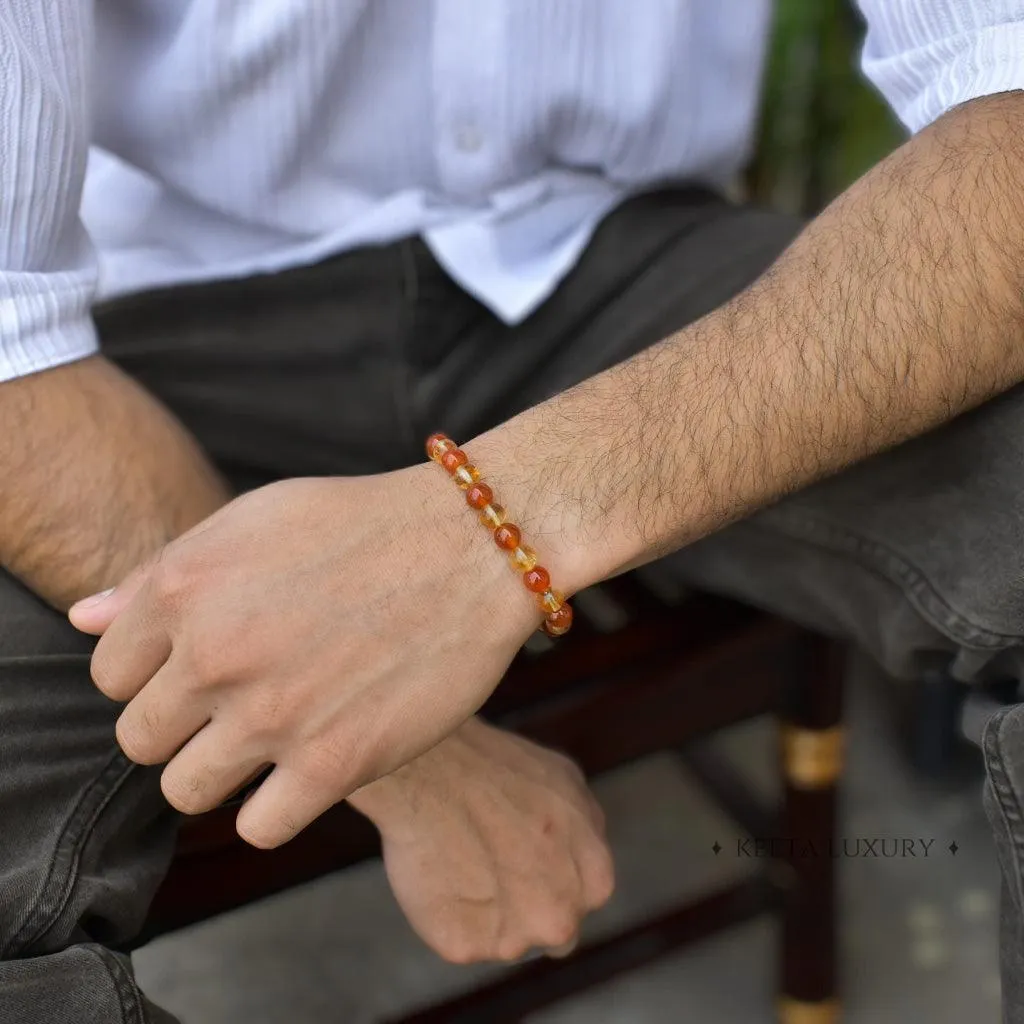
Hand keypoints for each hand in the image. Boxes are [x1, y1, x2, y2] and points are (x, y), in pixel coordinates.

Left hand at [69, 469, 538, 848]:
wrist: (471, 545)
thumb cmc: (363, 525)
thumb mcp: (254, 520)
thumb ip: (162, 575)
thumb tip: (84, 620)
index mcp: (185, 587)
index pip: (110, 676)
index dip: (157, 675)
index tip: (205, 668)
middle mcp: (216, 653)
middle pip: (140, 741)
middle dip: (183, 726)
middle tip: (241, 704)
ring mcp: (273, 714)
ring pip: (187, 791)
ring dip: (223, 771)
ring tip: (274, 737)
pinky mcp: (333, 764)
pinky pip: (258, 829)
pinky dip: (277, 807)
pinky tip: (309, 766)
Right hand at [350, 718, 614, 962]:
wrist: (430, 769)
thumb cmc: (494, 767)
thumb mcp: (566, 783)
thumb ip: (585, 829)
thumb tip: (581, 849)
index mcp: (594, 882)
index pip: (580, 902)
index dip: (551, 877)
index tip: (523, 855)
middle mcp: (560, 919)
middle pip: (547, 929)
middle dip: (527, 904)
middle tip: (492, 859)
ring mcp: (512, 939)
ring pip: (503, 940)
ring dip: (487, 911)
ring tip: (461, 856)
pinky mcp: (464, 947)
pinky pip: (460, 940)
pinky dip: (448, 915)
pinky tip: (440, 871)